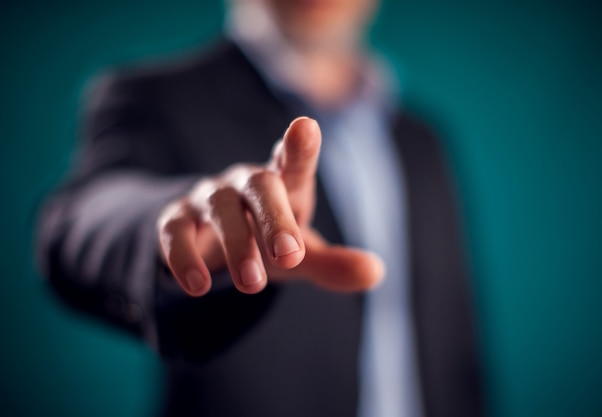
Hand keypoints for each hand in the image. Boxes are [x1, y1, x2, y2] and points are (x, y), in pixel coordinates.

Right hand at [157, 117, 384, 295]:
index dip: (300, 146)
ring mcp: (210, 197)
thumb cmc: (269, 240)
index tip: (306, 128)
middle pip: (261, 186)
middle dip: (275, 219)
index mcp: (285, 184)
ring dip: (237, 244)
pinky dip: (185, 257)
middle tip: (290, 255)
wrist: (216, 245)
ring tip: (252, 284)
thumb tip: (376, 273)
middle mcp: (247, 183)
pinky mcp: (176, 219)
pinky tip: (197, 286)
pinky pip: (175, 232)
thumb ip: (333, 263)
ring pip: (220, 207)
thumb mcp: (302, 255)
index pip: (294, 161)